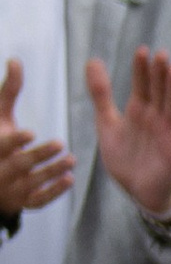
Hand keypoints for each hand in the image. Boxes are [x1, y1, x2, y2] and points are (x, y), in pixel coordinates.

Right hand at [0, 57, 70, 218]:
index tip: (31, 132)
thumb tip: (16, 60)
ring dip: (52, 172)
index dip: (14, 140)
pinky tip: (70, 179)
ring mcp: (12, 190)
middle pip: (20, 164)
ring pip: (32, 183)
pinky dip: (54, 192)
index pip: (2, 146)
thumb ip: (9, 91)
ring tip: (71, 160)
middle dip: (39, 155)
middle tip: (60, 144)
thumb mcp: (0, 116)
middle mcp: (0, 171)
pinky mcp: (24, 203)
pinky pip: (39, 200)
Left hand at [85, 45, 170, 220]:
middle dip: (159, 73)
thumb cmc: (124, 159)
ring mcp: (167, 131)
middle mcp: (155, 116)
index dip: (141, 69)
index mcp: (139, 110)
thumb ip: (101, 93)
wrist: (136, 191)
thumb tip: (93, 60)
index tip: (141, 51)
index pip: (141, 84)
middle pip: (158, 90)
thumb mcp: (106, 123)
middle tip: (160, 53)